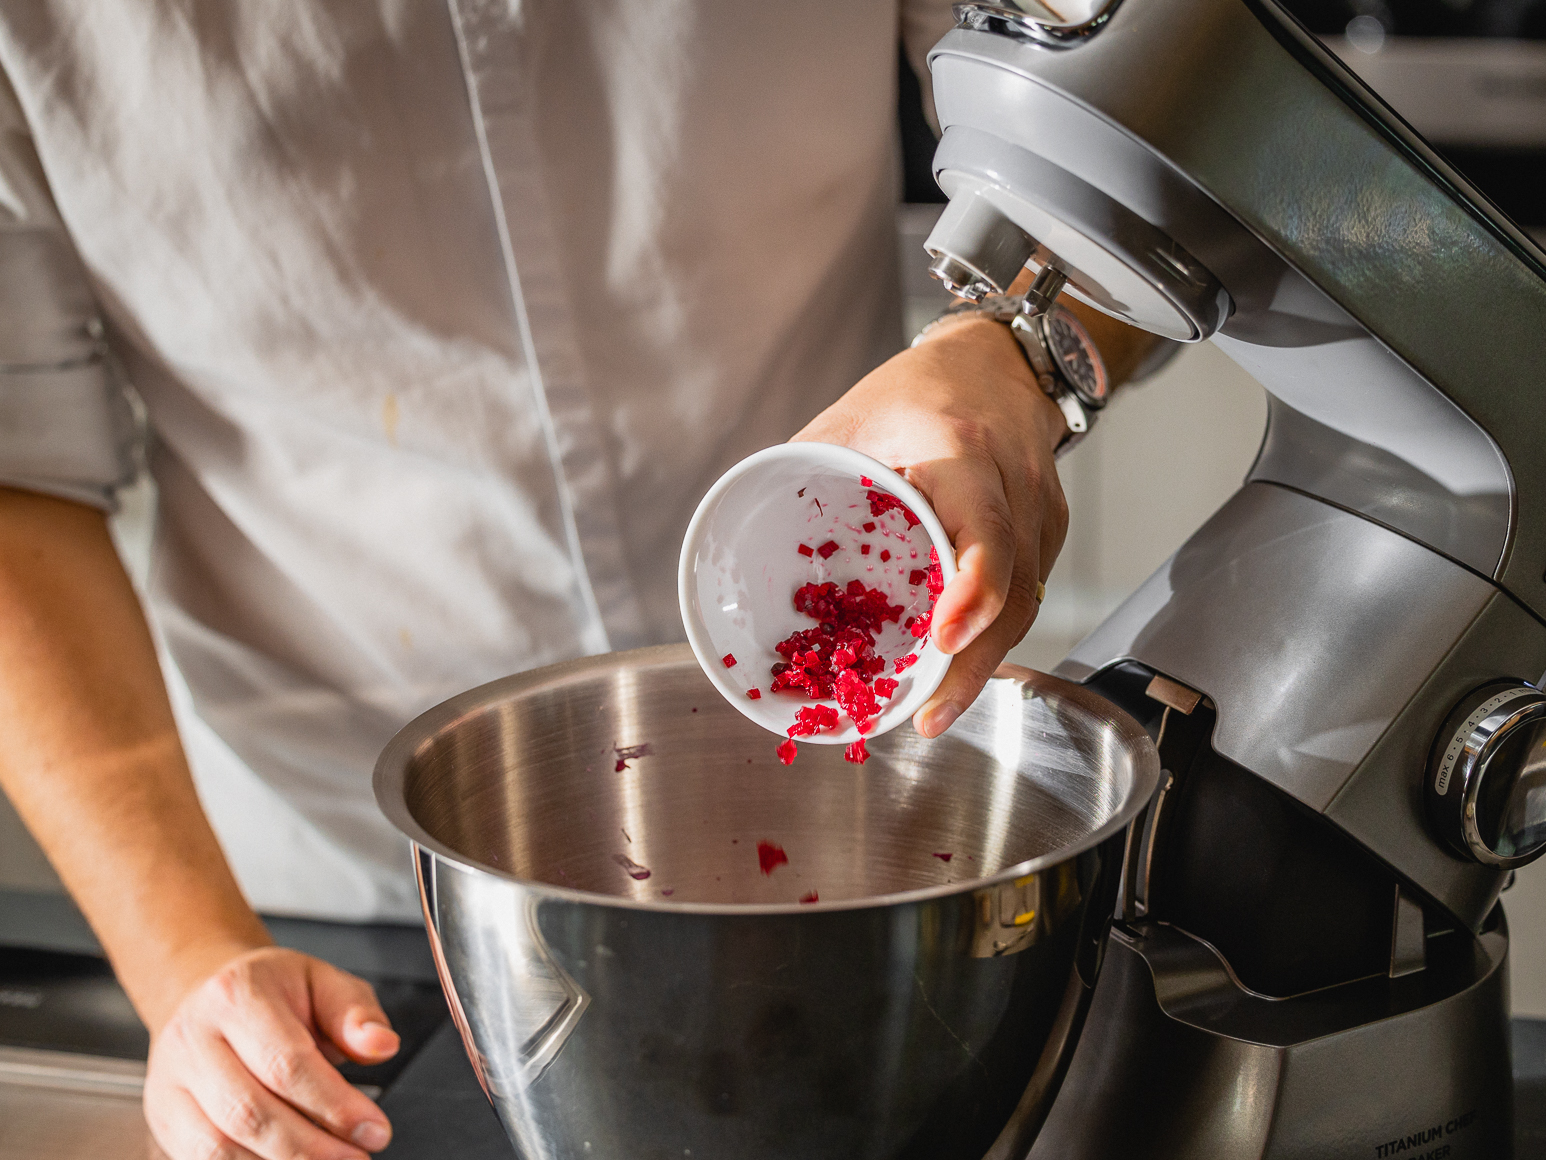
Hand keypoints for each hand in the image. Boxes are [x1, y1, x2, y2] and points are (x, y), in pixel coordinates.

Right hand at [144, 948, 400, 1159]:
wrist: (209, 994)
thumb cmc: (273, 991)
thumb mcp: (324, 982)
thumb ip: (356, 1014)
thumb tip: (382, 1045)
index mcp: (236, 995)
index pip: (286, 1062)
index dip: (334, 1105)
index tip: (374, 1130)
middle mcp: (193, 1040)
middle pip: (250, 1112)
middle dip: (310, 1148)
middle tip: (356, 1157)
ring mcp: (170, 1084)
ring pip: (217, 1146)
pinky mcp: (165, 1119)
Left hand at [792, 314, 1068, 737]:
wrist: (996, 359)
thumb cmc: (917, 389)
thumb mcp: (847, 421)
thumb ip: (805, 477)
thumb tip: (741, 549)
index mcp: (961, 451)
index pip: (987, 534)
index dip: (972, 594)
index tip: (942, 642)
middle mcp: (1014, 484)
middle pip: (1014, 592)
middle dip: (973, 665)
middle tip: (929, 714)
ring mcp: (1043, 510)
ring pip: (1027, 604)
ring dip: (983, 664)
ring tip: (937, 707)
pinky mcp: (1050, 531)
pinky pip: (1028, 593)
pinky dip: (995, 635)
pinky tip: (961, 667)